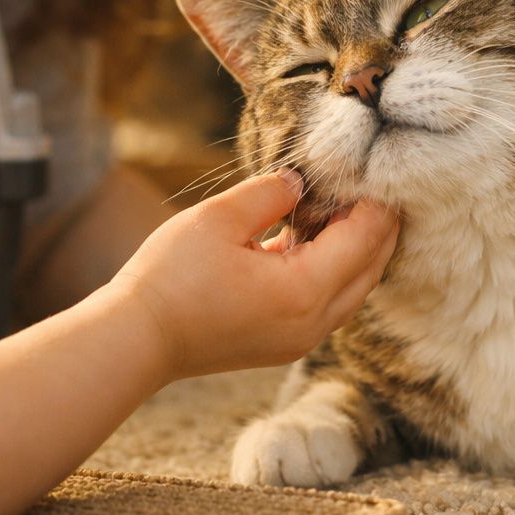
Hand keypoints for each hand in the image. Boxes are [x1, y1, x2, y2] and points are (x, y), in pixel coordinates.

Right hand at [111, 169, 398, 378]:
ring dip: (357, 250)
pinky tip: (313, 239)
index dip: (377, 203)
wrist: (136, 339)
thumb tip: (301, 182)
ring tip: (346, 207)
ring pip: (354, 290)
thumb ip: (270, 193)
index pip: (365, 239)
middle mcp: (313, 322)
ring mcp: (300, 339)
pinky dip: (334, 271)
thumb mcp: (219, 218)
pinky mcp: (283, 343)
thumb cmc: (171, 278)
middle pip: (371, 269)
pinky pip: (329, 303)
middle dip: (378, 227)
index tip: (378, 171)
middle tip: (375, 185)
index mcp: (305, 290)